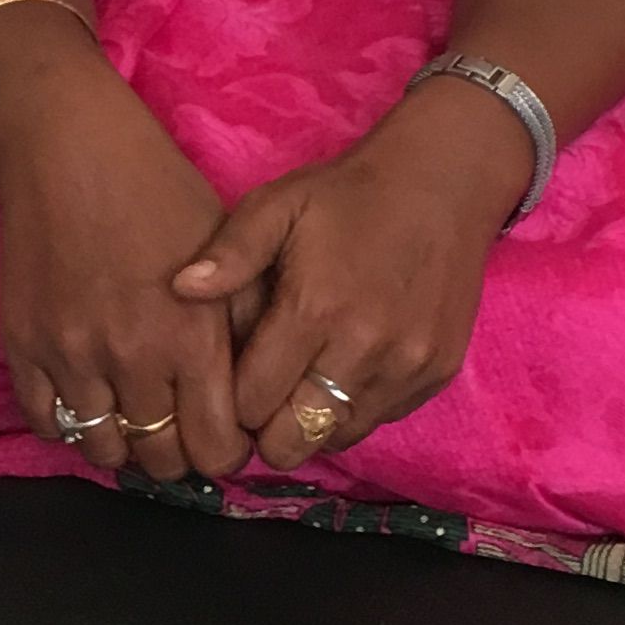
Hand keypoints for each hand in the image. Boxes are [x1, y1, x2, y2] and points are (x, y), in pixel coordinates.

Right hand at [0, 58, 253, 482]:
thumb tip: (259, 390)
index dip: (225, 454)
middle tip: (179, 431)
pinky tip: (89, 402)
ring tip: (134, 419)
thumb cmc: (158, 189)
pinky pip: (46, 422)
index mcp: (192, 336)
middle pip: (160, 459)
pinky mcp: (24, 345)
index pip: (216, 447)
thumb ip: (244, 324)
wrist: (67, 146)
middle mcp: (133, 357)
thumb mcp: (227, 250)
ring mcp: (72, 355)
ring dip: (124, 444)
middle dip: (177, 456)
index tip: (221, 438)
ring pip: (103, 450)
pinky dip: (71, 425)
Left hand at [172, 83, 529, 476]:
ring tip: (304, 379)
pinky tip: (347, 366)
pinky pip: (380, 419)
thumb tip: (179, 290)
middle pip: (292, 443)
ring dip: (311, 421)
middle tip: (262, 395)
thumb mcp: (278, 205)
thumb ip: (229, 254)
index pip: (250, 405)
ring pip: (338, 439)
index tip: (230, 381)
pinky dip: (356, 407)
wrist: (445, 181)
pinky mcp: (437, 373)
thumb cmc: (349, 194)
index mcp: (313, 311)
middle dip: (266, 430)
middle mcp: (364, 350)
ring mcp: (407, 367)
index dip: (230, 402)